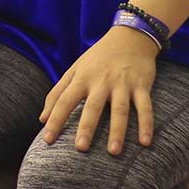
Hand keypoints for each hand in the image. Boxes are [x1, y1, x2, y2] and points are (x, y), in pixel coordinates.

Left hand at [39, 27, 158, 155]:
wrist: (129, 37)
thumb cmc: (98, 58)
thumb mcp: (75, 70)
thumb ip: (57, 93)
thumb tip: (42, 118)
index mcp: (82, 78)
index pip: (65, 100)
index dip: (55, 119)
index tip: (47, 139)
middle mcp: (101, 81)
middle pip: (92, 106)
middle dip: (86, 127)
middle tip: (80, 149)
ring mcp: (122, 84)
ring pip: (119, 110)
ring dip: (117, 131)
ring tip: (113, 152)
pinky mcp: (142, 85)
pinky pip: (145, 107)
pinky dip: (146, 124)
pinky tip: (145, 142)